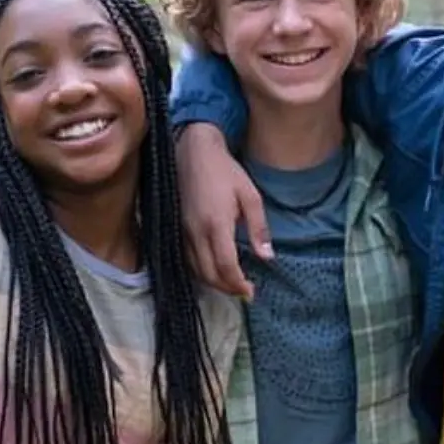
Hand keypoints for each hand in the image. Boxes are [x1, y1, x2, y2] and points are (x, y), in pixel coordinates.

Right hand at [177, 125, 270, 300]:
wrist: (192, 152)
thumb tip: (267, 256)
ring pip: (195, 270)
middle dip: (227, 288)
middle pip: (209, 274)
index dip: (238, 284)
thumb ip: (259, 228)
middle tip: (244, 292)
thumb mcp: (250, 196)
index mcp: (216, 225)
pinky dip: (200, 272)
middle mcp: (196, 233)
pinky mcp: (176, 229)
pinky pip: (186, 259)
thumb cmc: (225, 171)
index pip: (225, 266)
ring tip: (232, 285)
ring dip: (214, 283)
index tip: (251, 292)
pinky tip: (213, 270)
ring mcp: (182, 232)